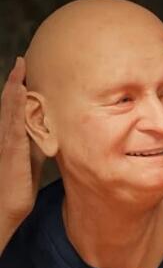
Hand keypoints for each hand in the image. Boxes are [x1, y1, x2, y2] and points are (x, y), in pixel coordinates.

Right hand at [0, 57, 42, 226]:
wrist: (7, 206)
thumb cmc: (19, 184)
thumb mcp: (33, 158)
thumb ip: (38, 142)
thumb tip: (51, 130)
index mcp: (14, 136)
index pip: (17, 107)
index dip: (20, 88)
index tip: (26, 69)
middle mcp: (7, 135)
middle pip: (11, 103)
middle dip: (16, 81)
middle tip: (22, 61)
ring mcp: (8, 142)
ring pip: (10, 110)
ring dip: (14, 88)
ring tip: (19, 69)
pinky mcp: (12, 151)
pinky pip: (14, 125)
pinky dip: (16, 107)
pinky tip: (20, 94)